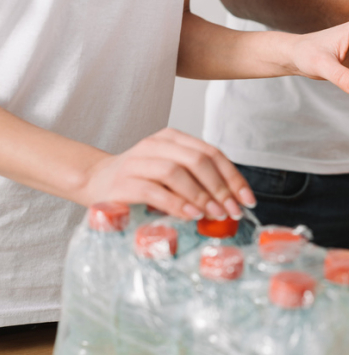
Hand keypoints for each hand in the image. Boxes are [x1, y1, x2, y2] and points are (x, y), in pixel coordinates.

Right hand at [82, 128, 255, 220]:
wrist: (95, 181)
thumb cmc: (141, 181)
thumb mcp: (173, 175)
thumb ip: (198, 182)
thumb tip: (233, 204)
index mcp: (173, 138)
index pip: (212, 153)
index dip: (233, 177)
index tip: (247, 200)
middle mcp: (156, 145)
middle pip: (198, 160)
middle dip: (221, 188)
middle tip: (233, 211)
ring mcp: (138, 161)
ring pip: (177, 172)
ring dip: (201, 196)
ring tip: (215, 214)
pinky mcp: (124, 182)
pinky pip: (155, 191)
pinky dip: (177, 204)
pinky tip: (191, 216)